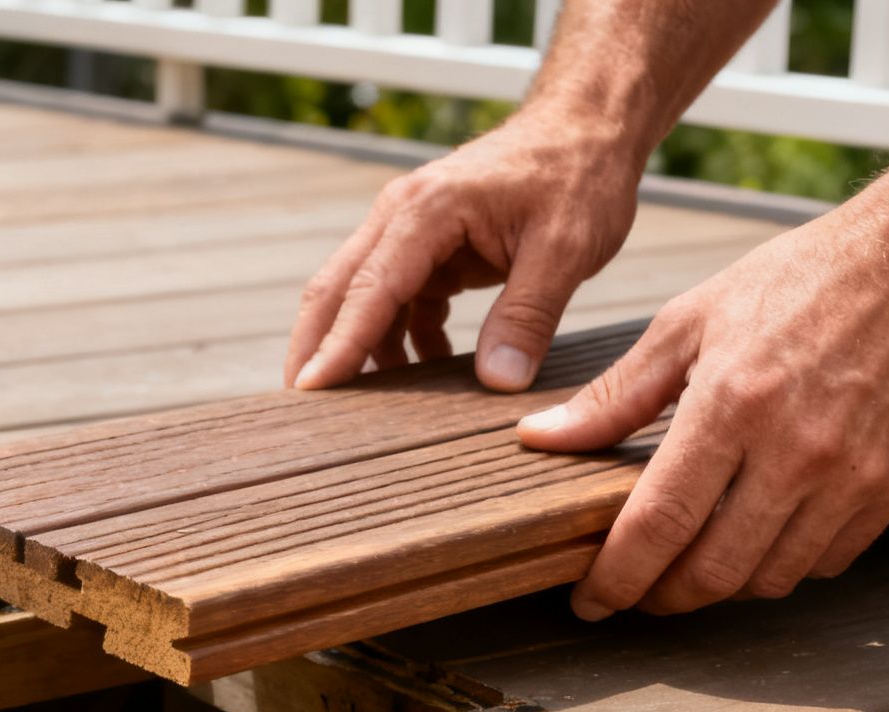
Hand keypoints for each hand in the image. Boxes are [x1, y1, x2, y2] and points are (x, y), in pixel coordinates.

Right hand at [286, 110, 642, 392]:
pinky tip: (430, 368)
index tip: (310, 391)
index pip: (369, 289)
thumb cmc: (578, 175)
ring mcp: (410, 231)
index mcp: (427, 210)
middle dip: (316, 348)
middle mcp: (401, 216)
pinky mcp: (429, 246)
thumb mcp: (566, 248)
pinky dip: (403, 337)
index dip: (339, 345)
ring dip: (363, 349)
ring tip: (370, 405)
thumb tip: (499, 381)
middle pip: (337, 289)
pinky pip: (399, 299)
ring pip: (363, 298)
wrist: (586, 126)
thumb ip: (528, 316)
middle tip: (302, 409)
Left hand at [517, 208, 888, 618]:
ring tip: (688, 567)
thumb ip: (615, 395)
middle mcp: (797, 452)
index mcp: (732, 406)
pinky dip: (782, 566)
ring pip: (770, 579)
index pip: (659, 526)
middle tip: (634, 592)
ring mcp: (854, 476)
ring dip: (720, 588)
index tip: (588, 600)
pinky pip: (827, 562)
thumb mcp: (690, 321)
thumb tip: (541, 437)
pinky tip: (756, 540)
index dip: (615, 578)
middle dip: (661, 598)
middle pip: (713, 572)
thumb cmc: (802, 279)